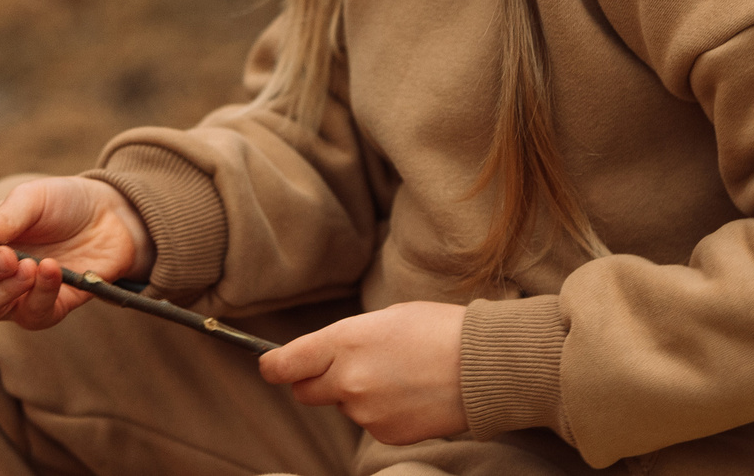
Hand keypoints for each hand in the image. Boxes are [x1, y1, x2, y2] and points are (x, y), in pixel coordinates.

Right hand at [0, 176, 153, 331]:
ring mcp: (9, 296)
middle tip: (6, 254)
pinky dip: (39, 292)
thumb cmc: (65, 204)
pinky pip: (28, 316)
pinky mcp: (41, 311)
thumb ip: (3, 216)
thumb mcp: (34, 197)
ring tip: (28, 264)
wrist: (114, 219)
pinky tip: (53, 270)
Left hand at [259, 300, 468, 444]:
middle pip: (305, 393)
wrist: (484, 366)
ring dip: (356, 394)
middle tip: (343, 367)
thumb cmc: (439, 329)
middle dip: (315, 381)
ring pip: (343, 406)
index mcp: (344, 342)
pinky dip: (381, 411)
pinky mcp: (386, 435)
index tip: (270, 365)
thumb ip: (347, 340)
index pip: (284, 365)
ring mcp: (366, 413)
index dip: (272, 366)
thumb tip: (325, 355)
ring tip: (397, 375)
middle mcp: (347, 381)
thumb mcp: (385, 318)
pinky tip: (409, 394)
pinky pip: (369, 423)